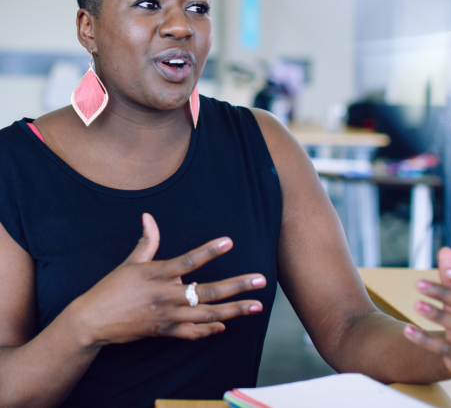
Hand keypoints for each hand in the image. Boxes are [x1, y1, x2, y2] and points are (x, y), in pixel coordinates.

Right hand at [70, 213, 266, 346]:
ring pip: (206, 315)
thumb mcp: (130, 262)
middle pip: (208, 292)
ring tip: (256, 306)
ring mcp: (167, 317)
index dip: (209, 251)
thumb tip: (147, 216)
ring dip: (233, 311)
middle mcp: (166, 296)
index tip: (230, 242)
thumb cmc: (112, 288)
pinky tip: (225, 325)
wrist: (92, 322)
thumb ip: (147, 240)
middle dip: (237, 287)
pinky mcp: (164, 332)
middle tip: (261, 280)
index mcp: (158, 274)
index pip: (189, 261)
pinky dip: (208, 330)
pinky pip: (191, 333)